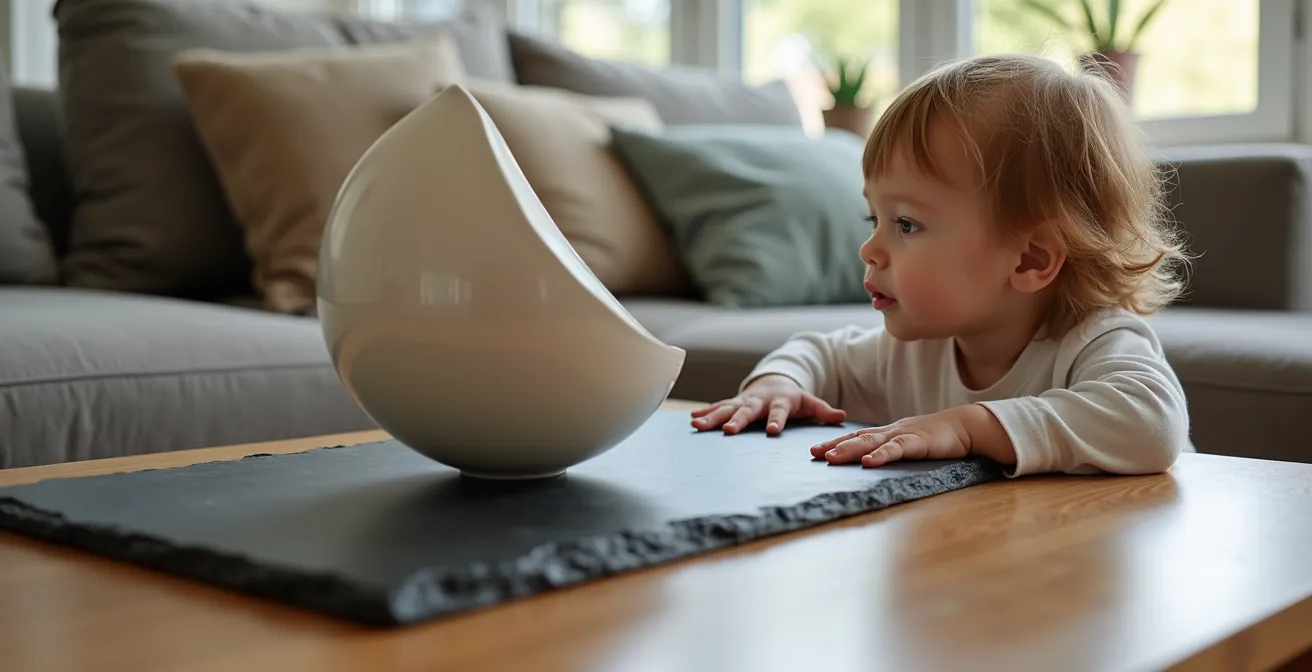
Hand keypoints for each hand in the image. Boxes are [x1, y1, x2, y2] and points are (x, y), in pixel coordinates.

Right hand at [690, 374, 845, 435]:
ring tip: (698, 426)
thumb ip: (824, 410)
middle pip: (747, 411)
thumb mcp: (810, 402)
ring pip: (726, 409)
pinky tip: (692, 420)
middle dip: (737, 420)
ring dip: (713, 418)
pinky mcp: (732, 403)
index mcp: (780, 401)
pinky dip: (705, 413)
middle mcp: (759, 401)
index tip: (772, 432)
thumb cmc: (793, 397)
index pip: (779, 413)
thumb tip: (842, 417)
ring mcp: (743, 401)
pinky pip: (717, 407)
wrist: (774, 381)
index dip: (776, 421)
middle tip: (729, 431)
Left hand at [809, 408, 970, 466]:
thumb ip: (892, 450)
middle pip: (857, 438)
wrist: (965, 426)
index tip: (814, 450)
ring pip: (872, 442)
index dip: (835, 442)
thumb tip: (873, 463)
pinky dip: (882, 455)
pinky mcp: (918, 443)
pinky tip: (869, 462)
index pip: (856, 437)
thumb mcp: (909, 444)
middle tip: (813, 453)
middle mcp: (890, 431)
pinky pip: (897, 449)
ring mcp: (903, 435)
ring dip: (850, 450)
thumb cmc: (937, 437)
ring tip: (831, 457)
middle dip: (834, 445)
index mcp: (887, 433)